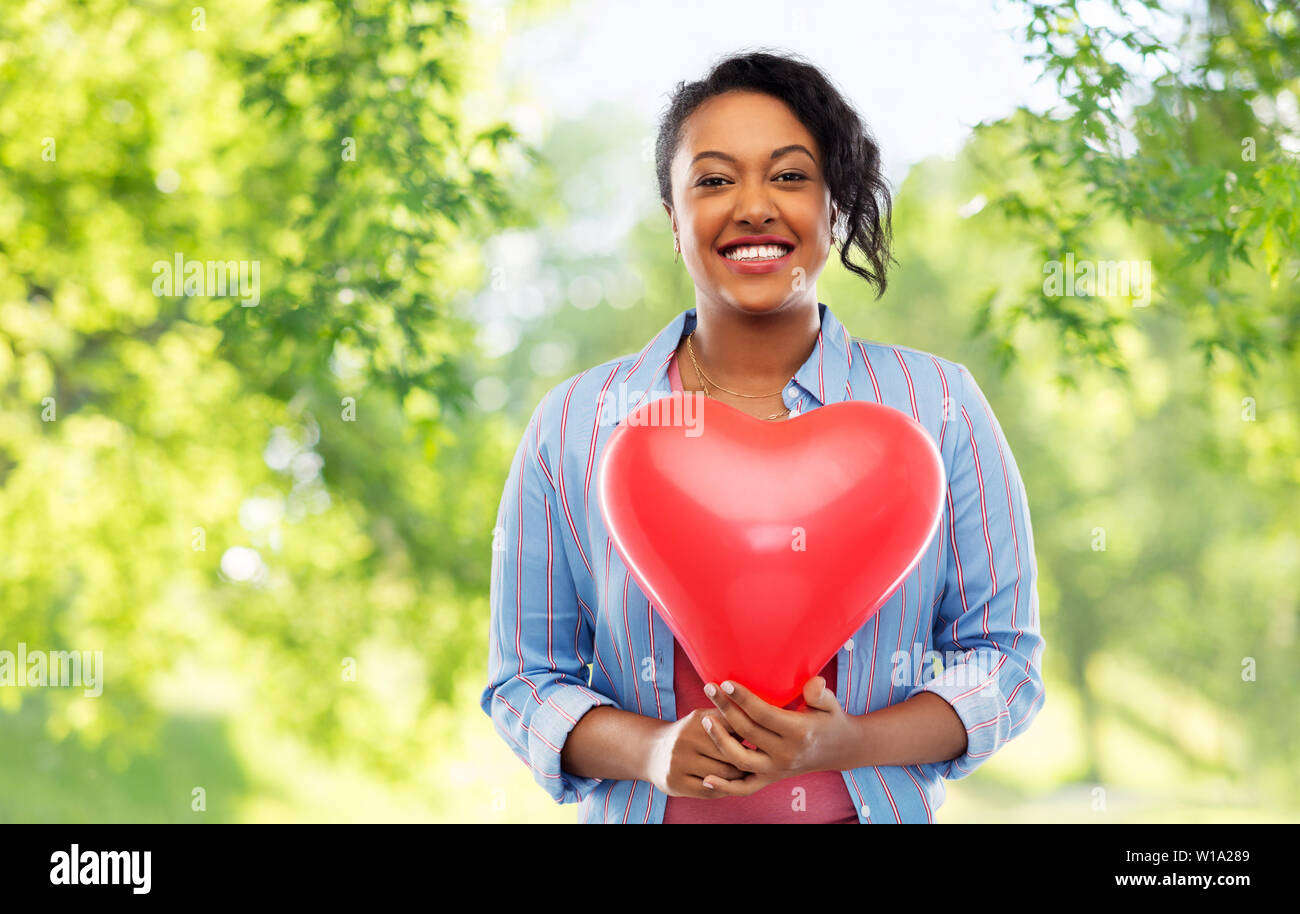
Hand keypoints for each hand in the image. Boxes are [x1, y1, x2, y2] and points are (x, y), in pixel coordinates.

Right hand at [645, 709, 751, 797]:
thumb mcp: (704, 718)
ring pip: (722, 775)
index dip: (750, 736)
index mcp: (697, 720)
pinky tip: (727, 785)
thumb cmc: (690, 733)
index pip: (733, 729)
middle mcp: (685, 739)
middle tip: (757, 763)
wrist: (653, 751)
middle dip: (746, 760)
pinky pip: (709, 791)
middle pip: (730, 755)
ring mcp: (678, 763)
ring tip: (745, 773)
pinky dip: (722, 789)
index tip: (762, 741)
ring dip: (737, 777)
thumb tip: (761, 722)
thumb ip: (728, 718)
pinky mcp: (675, 783)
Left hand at [698, 675, 858, 796]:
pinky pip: (744, 788)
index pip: (764, 714)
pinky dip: (725, 787)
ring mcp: (777, 770)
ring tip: (705, 719)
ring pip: (740, 760)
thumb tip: (814, 683)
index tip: (725, 683)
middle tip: (708, 688)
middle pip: (747, 732)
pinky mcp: (771, 779)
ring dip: (719, 740)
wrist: (840, 750)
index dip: (743, 698)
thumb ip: (819, 692)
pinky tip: (706, 777)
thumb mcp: (830, 703)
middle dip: (725, 709)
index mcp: (799, 732)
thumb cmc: (830, 719)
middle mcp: (786, 754)